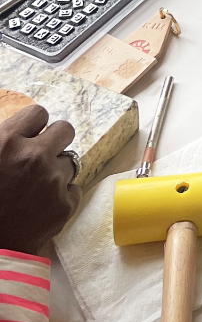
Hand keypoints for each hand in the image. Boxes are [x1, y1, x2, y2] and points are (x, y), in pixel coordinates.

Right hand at [0, 106, 80, 255]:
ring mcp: (52, 180)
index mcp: (6, 142)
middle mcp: (32, 156)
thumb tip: (22, 131)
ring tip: (36, 190)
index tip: (31, 137)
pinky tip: (43, 208)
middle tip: (43, 157)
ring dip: (57, 172)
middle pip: (66, 129)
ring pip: (70, 162)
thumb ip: (4, 142)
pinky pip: (74, 190)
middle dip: (56, 142)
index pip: (38, 113)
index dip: (35, 127)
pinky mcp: (64, 204)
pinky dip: (62, 197)